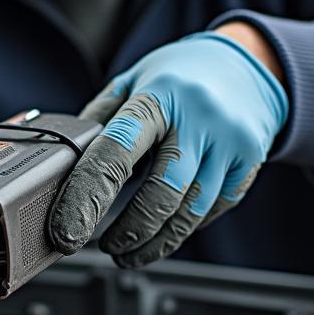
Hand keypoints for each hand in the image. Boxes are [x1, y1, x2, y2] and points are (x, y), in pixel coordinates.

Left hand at [48, 31, 287, 266]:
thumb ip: (99, 121)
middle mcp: (199, 118)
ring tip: (127, 251)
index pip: (116, 151)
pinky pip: (211, 211)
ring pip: (189, 212)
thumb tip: (64, 168)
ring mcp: (230, 142)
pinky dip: (181, 229)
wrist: (244, 63)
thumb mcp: (132, 83)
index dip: (88, 197)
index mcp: (158, 96)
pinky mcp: (249, 163)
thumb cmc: (177, 77)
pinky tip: (163, 232)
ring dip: (153, 242)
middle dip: (127, 232)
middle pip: (160, 193)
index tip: (67, 231)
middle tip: (102, 247)